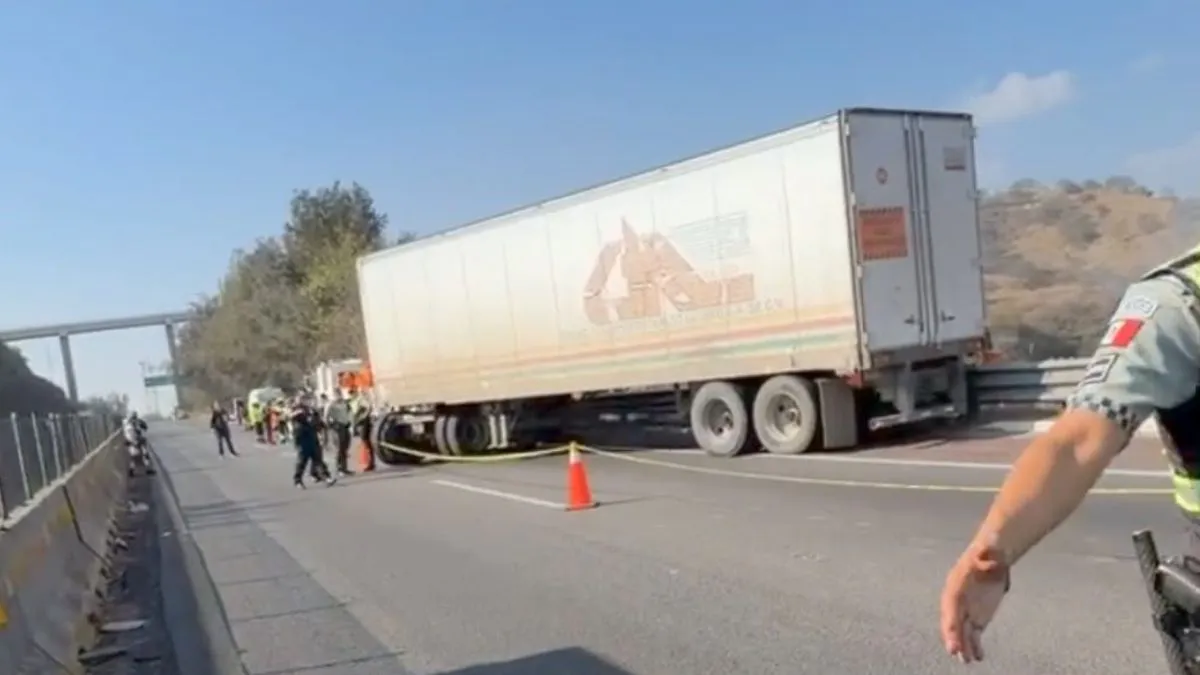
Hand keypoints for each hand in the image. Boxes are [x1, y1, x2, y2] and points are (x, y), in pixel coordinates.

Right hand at [940, 536, 1009, 662]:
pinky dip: (975, 646)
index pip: (950, 607)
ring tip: (967, 661)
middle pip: (953, 622)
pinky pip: (974, 634)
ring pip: (962, 632)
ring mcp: (967, 610)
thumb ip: (989, 549)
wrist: (995, 556)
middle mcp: (958, 600)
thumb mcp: (990, 547)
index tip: (950, 634)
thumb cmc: (990, 551)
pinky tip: (979, 657)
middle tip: (955, 653)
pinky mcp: (978, 617)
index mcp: (956, 585)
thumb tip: (992, 542)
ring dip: (963, 646)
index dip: (949, 622)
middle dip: (953, 637)